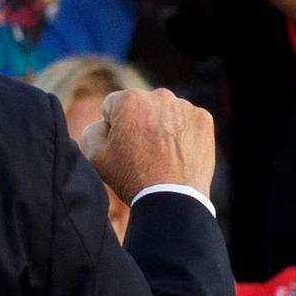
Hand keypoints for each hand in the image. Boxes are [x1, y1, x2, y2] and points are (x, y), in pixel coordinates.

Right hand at [89, 84, 216, 201]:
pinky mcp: (203, 120)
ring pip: (165, 112)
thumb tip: (105, 122)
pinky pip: (187, 121)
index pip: (112, 107)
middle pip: (140, 106)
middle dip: (138, 123)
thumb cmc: (131, 177)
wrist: (172, 199)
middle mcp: (159, 95)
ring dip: (161, 127)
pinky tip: (178, 154)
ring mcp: (184, 107)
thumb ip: (92, 130)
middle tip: (142, 153)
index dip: (113, 129)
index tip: (122, 148)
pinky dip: (183, 134)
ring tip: (162, 156)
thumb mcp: (95, 155)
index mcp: (129, 99)